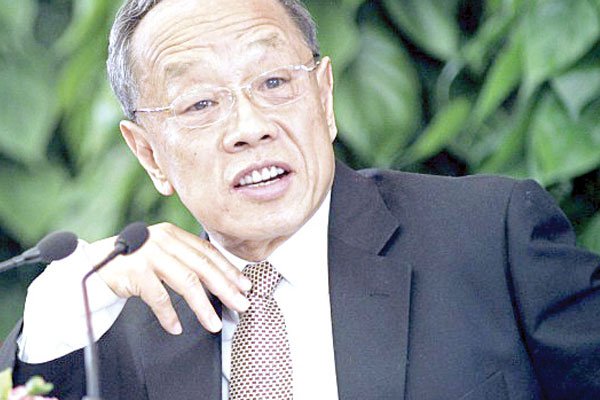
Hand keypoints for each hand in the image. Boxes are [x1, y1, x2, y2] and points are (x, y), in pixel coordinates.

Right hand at [90, 223, 251, 334]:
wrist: (91, 265)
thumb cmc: (132, 261)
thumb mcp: (161, 252)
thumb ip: (184, 258)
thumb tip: (220, 281)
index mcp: (173, 234)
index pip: (208, 252)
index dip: (228, 270)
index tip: (244, 285)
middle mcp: (163, 240)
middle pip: (203, 266)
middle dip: (225, 288)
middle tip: (240, 304)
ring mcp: (149, 255)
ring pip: (186, 282)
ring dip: (203, 306)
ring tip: (213, 324)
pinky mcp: (134, 272)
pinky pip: (159, 298)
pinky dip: (169, 315)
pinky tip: (177, 327)